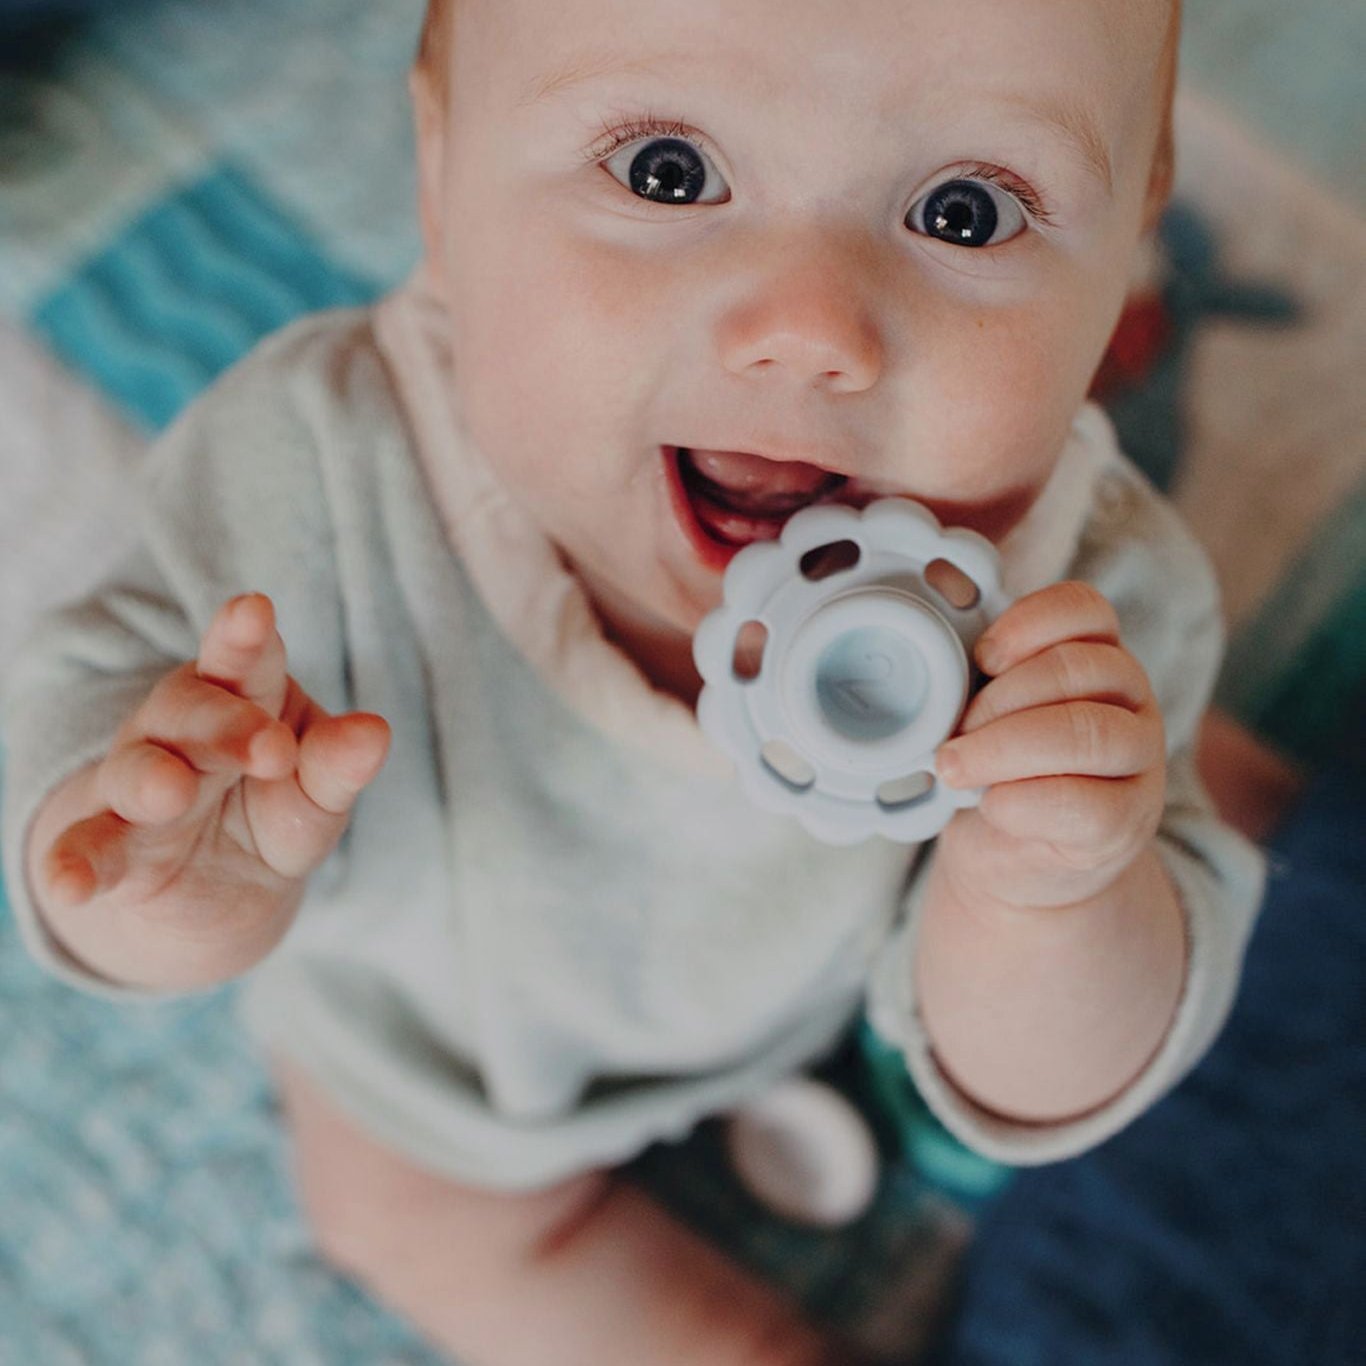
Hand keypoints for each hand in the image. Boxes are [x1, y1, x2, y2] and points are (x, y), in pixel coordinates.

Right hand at [36, 593, 389, 977]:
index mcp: (241, 697)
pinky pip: (87, 851)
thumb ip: (337, 766)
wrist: (222, 891)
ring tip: (171, 792)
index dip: (244, 636)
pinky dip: (73, 865)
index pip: (244, 660)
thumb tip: (376, 732)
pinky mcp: (110, 850)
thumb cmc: (275, 813)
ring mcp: (137, 786)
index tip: (255, 610)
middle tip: (273, 749)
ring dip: (150, 781)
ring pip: (135, 772)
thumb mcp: (316, 795)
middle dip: (226, 723)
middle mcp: (179, 731)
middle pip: (191, 711)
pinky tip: (67, 884)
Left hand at [933, 581, 1164, 910]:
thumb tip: (940, 594)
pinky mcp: (1127, 822)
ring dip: (1003, 748)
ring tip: (955, 767)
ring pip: (1087, 732)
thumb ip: (974, 666)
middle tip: (952, 733)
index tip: (981, 657)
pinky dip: (1020, 802)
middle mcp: (1130, 699)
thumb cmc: (995, 769)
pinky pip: (1083, 803)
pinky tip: (991, 806)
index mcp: (1096, 654)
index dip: (1028, 623)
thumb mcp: (983, 709)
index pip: (1084, 609)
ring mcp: (1139, 760)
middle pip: (1078, 669)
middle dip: (999, 700)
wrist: (1013, 859)